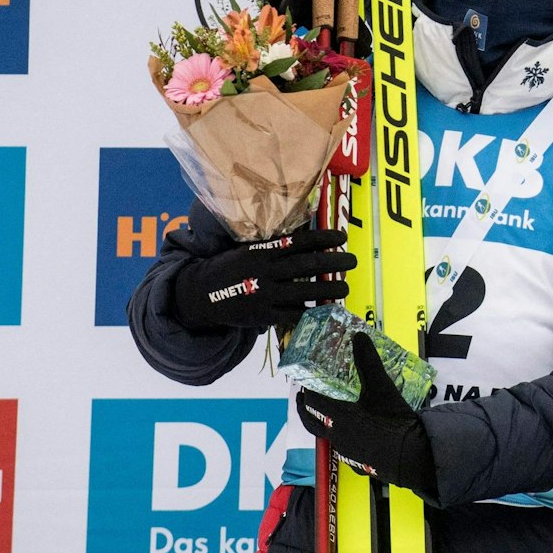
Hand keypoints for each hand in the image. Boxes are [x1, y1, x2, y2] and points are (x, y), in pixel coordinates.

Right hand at [172, 228, 353, 330]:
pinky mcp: (262, 316)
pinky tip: (323, 308)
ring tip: (345, 287)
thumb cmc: (228, 268)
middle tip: (353, 260)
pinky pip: (291, 314)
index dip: (323, 238)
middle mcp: (264, 272)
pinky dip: (309, 311)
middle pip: (306, 266)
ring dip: (328, 289)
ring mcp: (264, 295)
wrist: (199, 295)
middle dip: (334, 262)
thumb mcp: (246, 250)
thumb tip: (303, 240)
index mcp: (261, 252)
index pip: (298, 242)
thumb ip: (271, 247)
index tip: (342, 236)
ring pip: (304, 293)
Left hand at [296, 333, 437, 497]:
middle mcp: (337, 436)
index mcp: (338, 417)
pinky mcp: (360, 464)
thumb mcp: (382, 386)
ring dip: (325, 425)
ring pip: (329, 437)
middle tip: (302, 400)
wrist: (411, 455)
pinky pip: (346, 450)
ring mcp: (348, 452)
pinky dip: (346, 439)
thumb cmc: (392, 420)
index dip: (308, 390)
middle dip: (305, 411)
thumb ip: (368, 361)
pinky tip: (358, 436)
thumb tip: (358, 336)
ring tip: (332, 415)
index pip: (313, 402)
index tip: (305, 382)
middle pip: (312, 424)